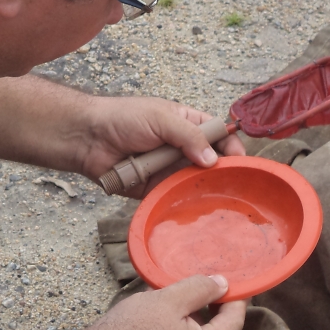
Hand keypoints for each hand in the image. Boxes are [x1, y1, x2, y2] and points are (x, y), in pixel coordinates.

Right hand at [73, 275, 246, 329]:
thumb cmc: (131, 329)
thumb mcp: (166, 301)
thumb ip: (198, 289)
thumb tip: (223, 283)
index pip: (235, 319)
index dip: (234, 296)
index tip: (230, 280)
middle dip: (225, 313)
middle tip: (213, 291)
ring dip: (212, 325)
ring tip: (196, 304)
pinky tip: (183, 320)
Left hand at [76, 96, 245, 196]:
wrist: (87, 138)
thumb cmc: (123, 118)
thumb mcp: (160, 118)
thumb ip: (188, 135)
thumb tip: (213, 158)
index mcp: (186, 124)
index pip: (218, 135)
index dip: (231, 146)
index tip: (241, 161)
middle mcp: (182, 148)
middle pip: (212, 163)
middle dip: (222, 173)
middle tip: (234, 187)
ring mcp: (169, 170)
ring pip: (195, 184)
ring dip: (204, 191)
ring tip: (219, 203)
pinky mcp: (156, 190)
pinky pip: (174, 199)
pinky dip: (182, 204)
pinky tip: (193, 212)